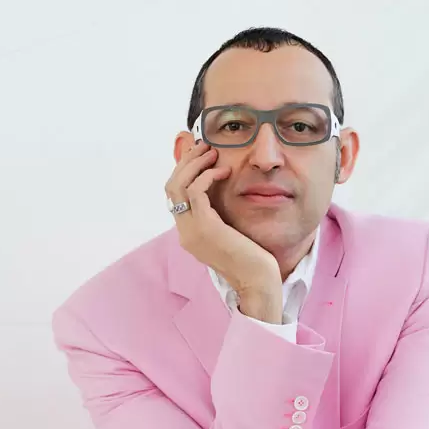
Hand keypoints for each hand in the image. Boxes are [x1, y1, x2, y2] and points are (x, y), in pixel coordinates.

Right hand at [164, 141, 280, 295]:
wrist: (257, 282)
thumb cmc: (251, 260)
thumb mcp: (230, 233)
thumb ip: (220, 216)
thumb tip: (221, 195)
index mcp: (188, 233)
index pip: (174, 195)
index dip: (184, 170)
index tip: (200, 155)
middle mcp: (185, 232)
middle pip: (171, 186)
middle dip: (186, 162)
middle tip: (204, 146)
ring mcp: (192, 231)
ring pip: (179, 185)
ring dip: (195, 164)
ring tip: (213, 152)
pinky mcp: (206, 228)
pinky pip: (196, 191)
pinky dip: (207, 176)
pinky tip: (224, 170)